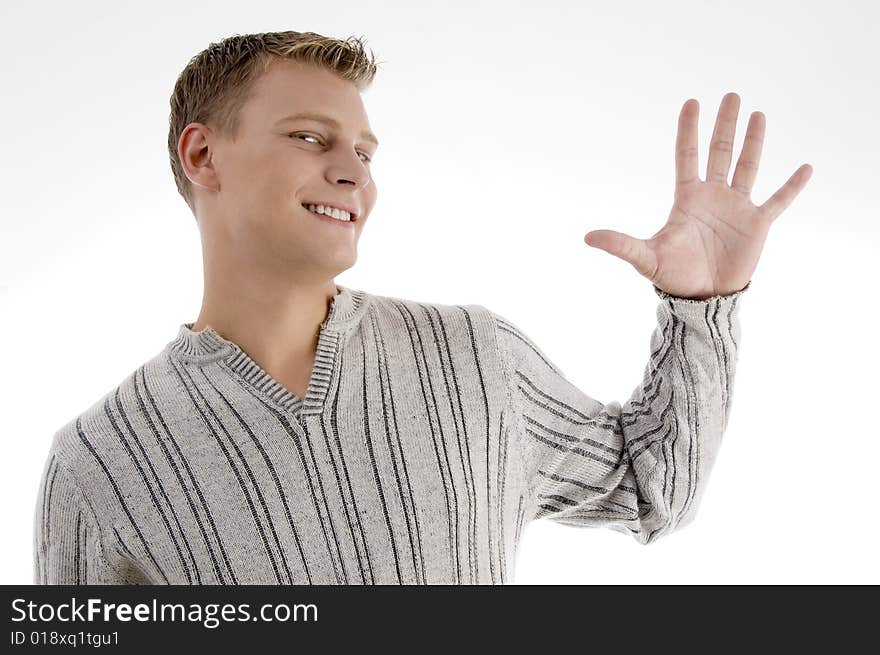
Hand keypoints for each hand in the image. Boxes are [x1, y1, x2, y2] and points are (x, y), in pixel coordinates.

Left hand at [584, 92, 812, 299]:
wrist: (702, 299)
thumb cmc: (673, 276)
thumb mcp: (646, 257)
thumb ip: (621, 244)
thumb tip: (587, 237)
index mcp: (687, 199)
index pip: (687, 156)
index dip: (689, 130)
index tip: (692, 101)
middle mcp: (713, 197)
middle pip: (720, 152)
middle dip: (725, 124)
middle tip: (731, 96)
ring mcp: (737, 208)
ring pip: (748, 167)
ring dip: (754, 142)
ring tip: (759, 114)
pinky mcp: (757, 224)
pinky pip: (778, 200)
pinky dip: (792, 186)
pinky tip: (806, 167)